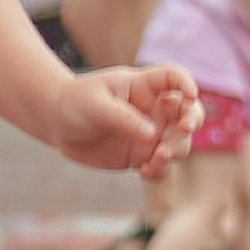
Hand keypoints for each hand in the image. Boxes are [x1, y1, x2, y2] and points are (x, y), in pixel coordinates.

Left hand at [49, 62, 201, 174]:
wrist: (57, 124)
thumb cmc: (76, 102)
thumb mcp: (95, 105)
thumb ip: (123, 118)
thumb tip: (152, 135)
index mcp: (144, 86)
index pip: (173, 78)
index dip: (186, 83)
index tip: (191, 94)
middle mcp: (153, 110)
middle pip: (188, 113)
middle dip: (192, 121)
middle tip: (183, 129)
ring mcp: (149, 135)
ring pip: (178, 144)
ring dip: (176, 150)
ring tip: (157, 157)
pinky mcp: (141, 157)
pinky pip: (160, 167)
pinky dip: (159, 171)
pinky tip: (144, 171)